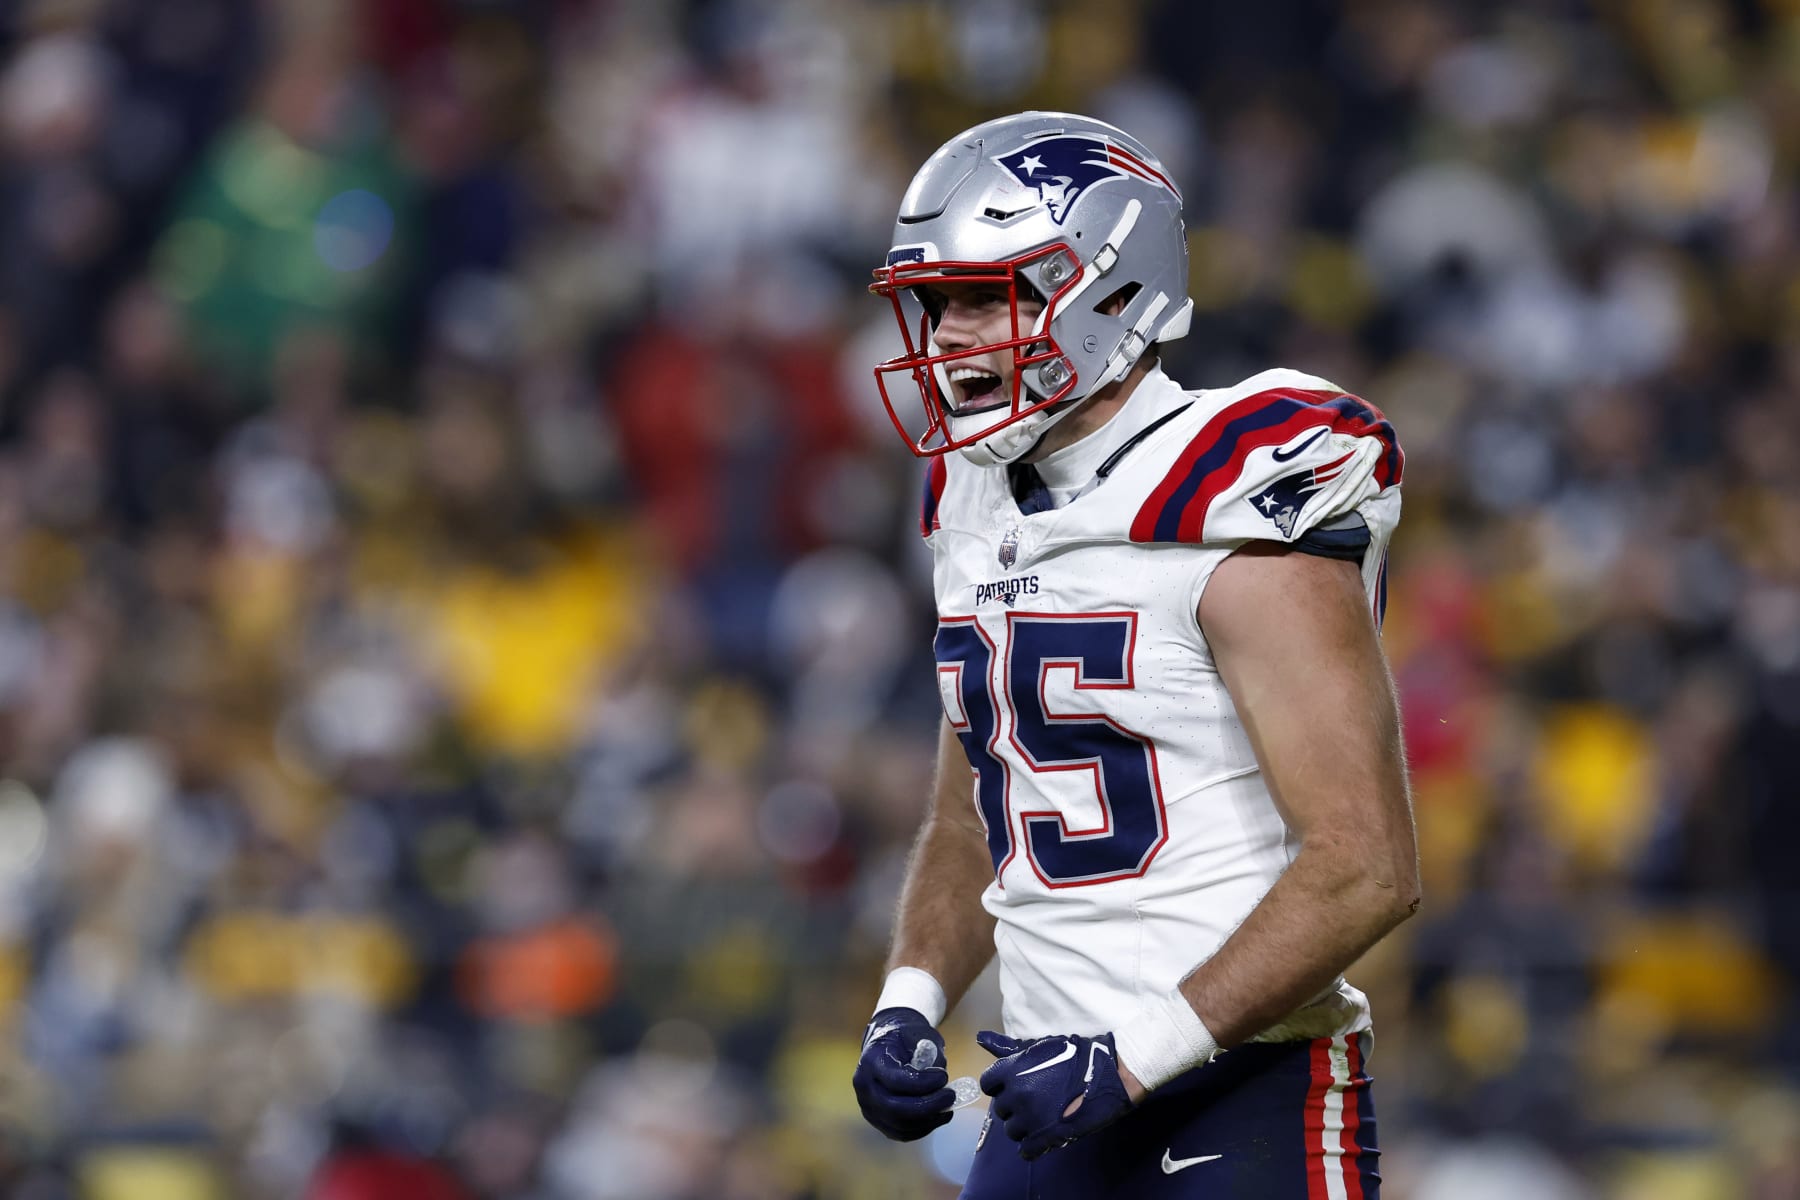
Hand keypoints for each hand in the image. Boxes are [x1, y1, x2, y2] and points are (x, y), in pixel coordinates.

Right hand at [853, 1007, 955, 1140]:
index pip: (896, 1081)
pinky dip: (923, 1128)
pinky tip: (938, 1116)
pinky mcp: (877, 1119)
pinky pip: (901, 1133)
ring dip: (928, 1120)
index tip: (943, 1077)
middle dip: (929, 1106)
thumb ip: (930, 1056)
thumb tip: (942, 1083)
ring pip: (900, 1125)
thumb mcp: (919, 1034)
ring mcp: (868, 1106)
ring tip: (947, 1106)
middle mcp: (864, 1086)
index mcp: (872, 1060)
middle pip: (895, 1108)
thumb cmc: (905, 1036)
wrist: (887, 1042)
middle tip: (950, 1096)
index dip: (923, 1083)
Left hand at [977, 1029, 1135, 1159]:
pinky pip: (1026, 1151)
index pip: (987, 1084)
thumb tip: (979, 1037)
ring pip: (1012, 1131)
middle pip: (1001, 1109)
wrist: (1108, 1073)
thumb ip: (1005, 1046)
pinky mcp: (1047, 1137)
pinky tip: (1044, 1136)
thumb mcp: (1038, 1046)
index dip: (1001, 1085)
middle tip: (1035, 1100)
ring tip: (1041, 1117)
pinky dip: (1032, 1147)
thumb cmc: (1073, 1056)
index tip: (1016, 1085)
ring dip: (1023, 1126)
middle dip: (1014, 1106)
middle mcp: (1016, 1095)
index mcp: (1011, 1071)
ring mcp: (1031, 1118)